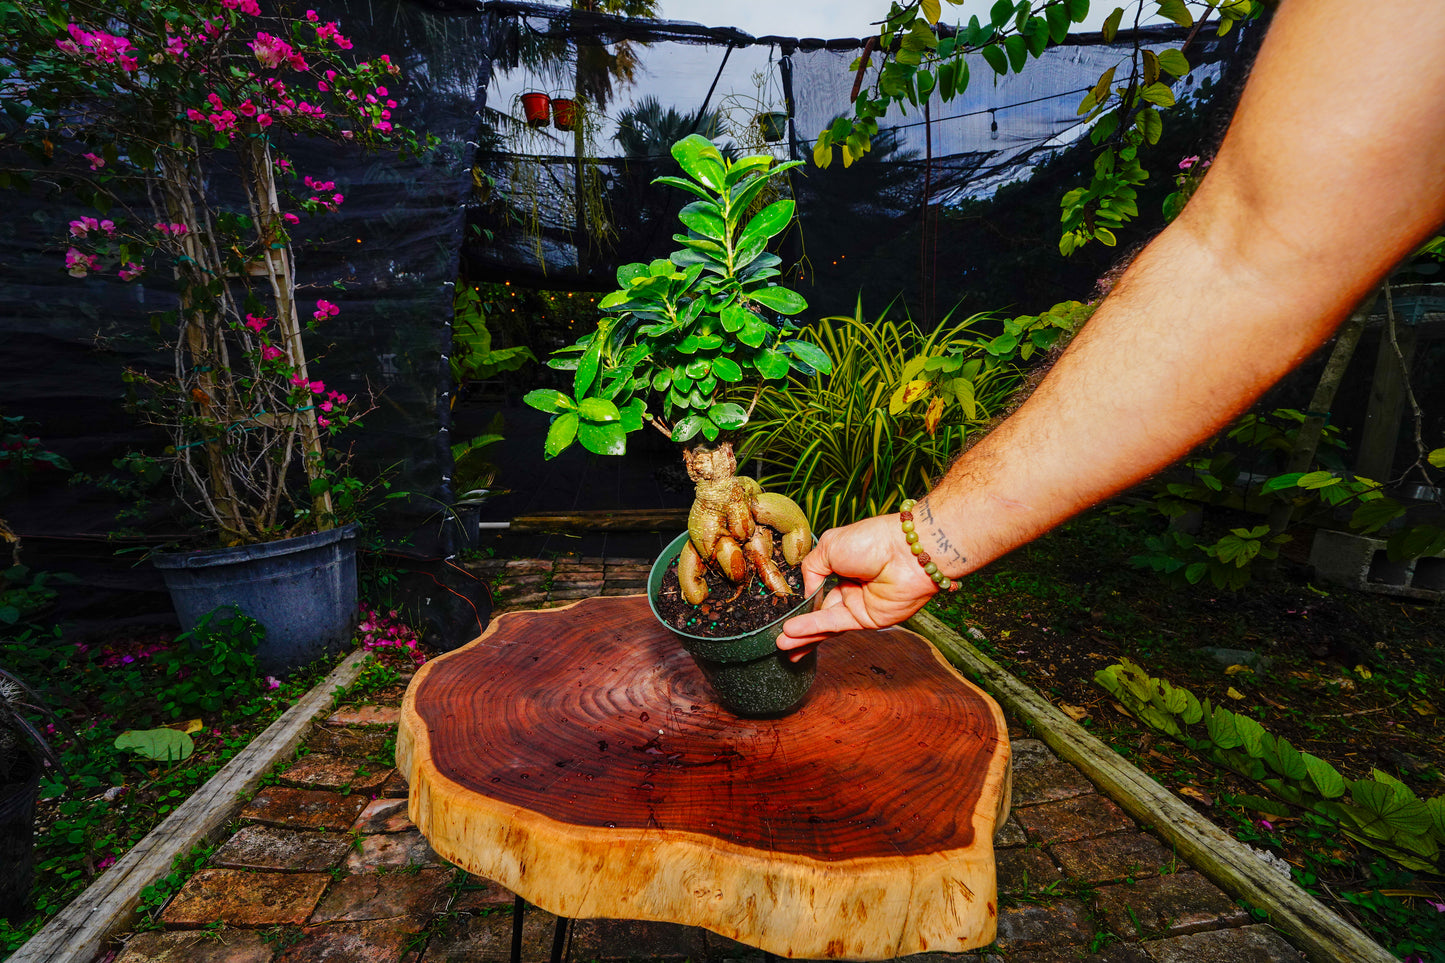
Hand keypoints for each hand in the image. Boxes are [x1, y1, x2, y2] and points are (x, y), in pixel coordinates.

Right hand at [777, 514, 940, 659]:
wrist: (905, 552)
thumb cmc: (871, 540)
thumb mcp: (829, 546)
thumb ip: (812, 569)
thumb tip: (806, 592)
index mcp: (842, 565)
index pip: (818, 588)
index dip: (802, 602)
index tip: (783, 611)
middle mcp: (850, 587)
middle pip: (820, 611)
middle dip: (799, 626)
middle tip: (778, 638)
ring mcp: (859, 604)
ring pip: (826, 623)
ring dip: (803, 633)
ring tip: (780, 643)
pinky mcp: (869, 620)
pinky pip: (836, 625)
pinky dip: (814, 628)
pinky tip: (794, 632)